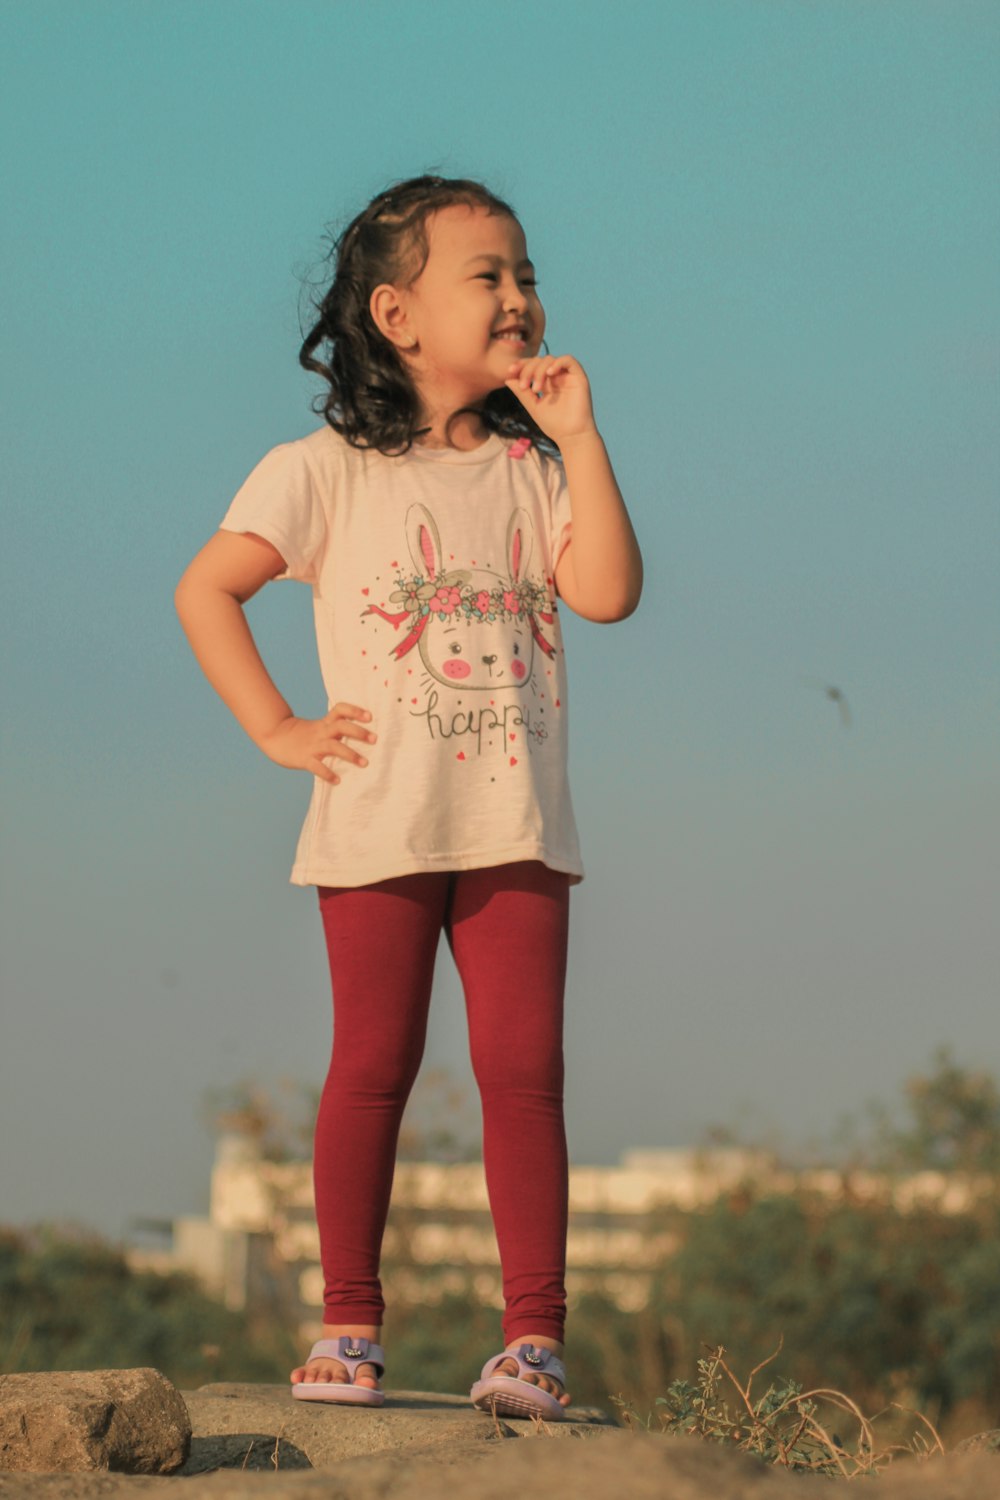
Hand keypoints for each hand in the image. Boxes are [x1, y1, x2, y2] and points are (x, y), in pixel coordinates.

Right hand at [259, 703, 375, 784]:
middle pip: (341, 726)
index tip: (370, 716)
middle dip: (359, 732)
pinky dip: (327, 773)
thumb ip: (336, 729)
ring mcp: (312, 746)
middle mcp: (321, 732)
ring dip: (350, 754)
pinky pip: (317, 766)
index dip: (354, 711)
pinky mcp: (304, 759)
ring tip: (365, 763)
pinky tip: (337, 780)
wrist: (275, 737)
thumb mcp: (319, 727)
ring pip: (333, 746)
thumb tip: (361, 735)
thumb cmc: (302, 735)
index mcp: (324, 723)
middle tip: (374, 739)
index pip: (340, 710)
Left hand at [504, 355, 596, 444]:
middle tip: (524, 386)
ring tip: (535, 389)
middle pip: (539, 361)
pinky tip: (549, 373)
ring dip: (539, 370)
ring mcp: (567, 376)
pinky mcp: (579, 377)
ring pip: (550, 359)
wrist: (571, 436)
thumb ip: (522, 392)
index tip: (510, 371)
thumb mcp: (533, 406)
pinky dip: (557, 363)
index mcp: (546, 383)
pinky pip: (568, 360)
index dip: (521, 365)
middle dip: (527, 370)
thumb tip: (507, 378)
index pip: (532, 366)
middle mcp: (557, 377)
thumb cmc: (553, 424)